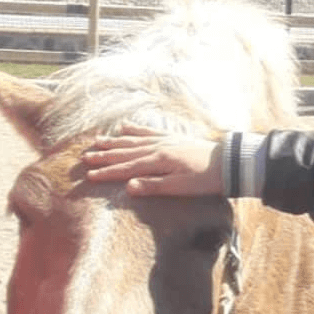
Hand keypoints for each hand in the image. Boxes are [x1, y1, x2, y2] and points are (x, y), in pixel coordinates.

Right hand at [82, 123, 224, 196]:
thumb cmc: (205, 179)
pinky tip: (124, 126)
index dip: (107, 172)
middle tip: (85, 158)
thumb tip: (129, 187)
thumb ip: (154, 186)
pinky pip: (148, 131)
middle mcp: (157, 147)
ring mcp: (164, 140)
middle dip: (104, 155)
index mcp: (158, 161)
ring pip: (132, 140)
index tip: (89, 176)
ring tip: (96, 141)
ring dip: (113, 141)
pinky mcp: (172, 137)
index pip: (126, 168)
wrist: (228, 162)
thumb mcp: (180, 187)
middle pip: (124, 152)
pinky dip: (134, 128)